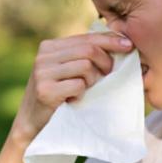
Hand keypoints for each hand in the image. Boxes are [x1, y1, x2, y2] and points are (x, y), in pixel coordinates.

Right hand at [7, 31, 133, 144]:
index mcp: (50, 47)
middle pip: (88, 50)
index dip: (109, 40)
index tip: (128, 44)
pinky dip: (82, 93)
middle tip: (108, 75)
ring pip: (85, 66)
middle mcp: (43, 56)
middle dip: (105, 62)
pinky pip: (79, 85)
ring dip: (93, 80)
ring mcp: (42, 72)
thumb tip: (117, 43)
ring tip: (85, 90)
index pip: (85, 37)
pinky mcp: (45, 90)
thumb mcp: (67, 71)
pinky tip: (74, 100)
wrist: (33, 125)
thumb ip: (83, 57)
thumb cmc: (57, 97)